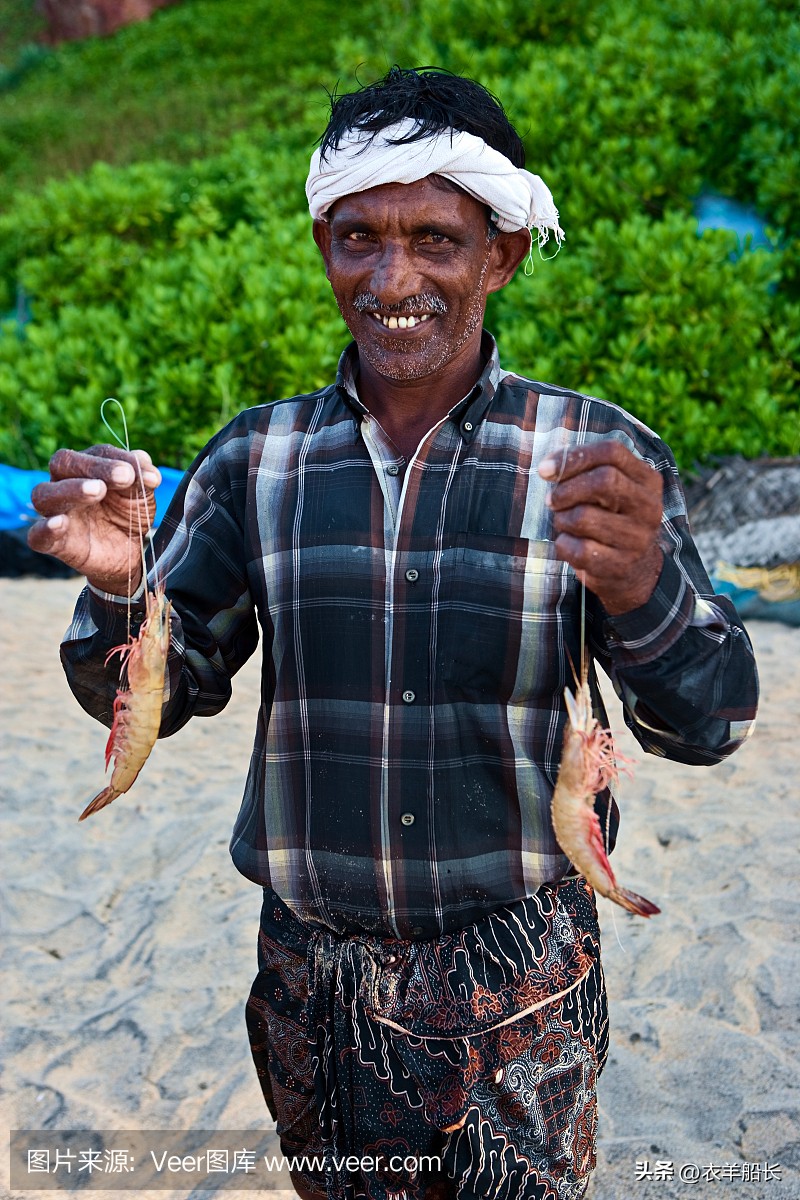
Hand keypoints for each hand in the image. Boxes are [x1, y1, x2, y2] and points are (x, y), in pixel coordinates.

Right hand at [28, 445, 161, 594]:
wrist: (130, 553)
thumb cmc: (129, 515)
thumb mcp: (141, 496)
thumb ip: (141, 477)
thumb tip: (143, 460)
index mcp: (87, 469)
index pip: (95, 453)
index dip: (116, 458)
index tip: (137, 470)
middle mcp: (65, 486)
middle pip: (62, 464)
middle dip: (94, 467)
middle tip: (124, 476)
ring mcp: (56, 513)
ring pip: (45, 494)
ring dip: (71, 490)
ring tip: (98, 490)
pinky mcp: (54, 544)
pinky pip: (37, 536)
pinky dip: (45, 529)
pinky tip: (60, 523)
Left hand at [538, 440, 663, 614]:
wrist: (636, 571)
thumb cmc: (612, 519)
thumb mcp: (612, 491)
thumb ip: (589, 472)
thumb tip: (548, 468)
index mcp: (647, 480)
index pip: (612, 453)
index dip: (574, 457)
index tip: (545, 469)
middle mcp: (648, 507)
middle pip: (603, 481)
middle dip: (566, 490)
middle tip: (552, 500)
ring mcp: (637, 539)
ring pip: (584, 517)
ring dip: (562, 519)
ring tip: (564, 523)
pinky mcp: (620, 566)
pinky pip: (578, 549)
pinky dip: (563, 544)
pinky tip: (570, 544)